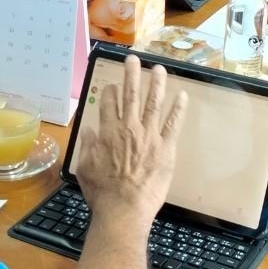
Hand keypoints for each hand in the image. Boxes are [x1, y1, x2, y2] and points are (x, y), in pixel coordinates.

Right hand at [74, 55, 186, 224]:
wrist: (124, 209)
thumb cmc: (102, 192)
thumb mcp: (85, 167)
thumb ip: (88, 146)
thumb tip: (88, 131)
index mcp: (108, 132)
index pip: (109, 103)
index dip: (111, 91)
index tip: (113, 85)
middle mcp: (129, 128)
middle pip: (130, 95)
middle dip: (132, 75)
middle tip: (134, 59)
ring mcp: (149, 137)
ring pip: (153, 104)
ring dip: (156, 84)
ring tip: (159, 69)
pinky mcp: (165, 148)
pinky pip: (173, 124)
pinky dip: (178, 109)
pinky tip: (182, 96)